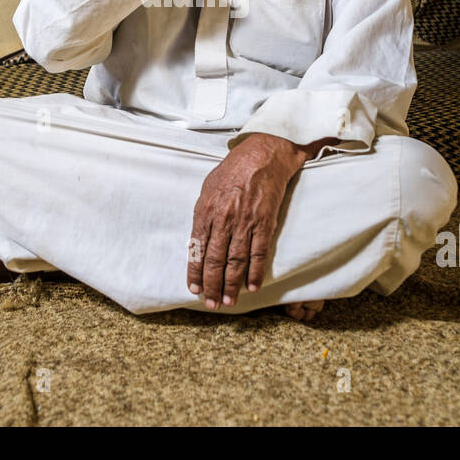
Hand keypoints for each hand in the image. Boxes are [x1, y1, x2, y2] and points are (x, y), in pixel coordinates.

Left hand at [186, 132, 308, 309]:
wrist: (262, 156)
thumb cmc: (232, 171)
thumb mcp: (207, 189)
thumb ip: (203, 215)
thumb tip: (199, 239)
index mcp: (206, 211)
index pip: (197, 249)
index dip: (195, 272)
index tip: (194, 290)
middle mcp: (223, 219)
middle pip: (215, 260)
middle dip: (212, 285)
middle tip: (212, 303)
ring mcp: (245, 222)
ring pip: (236, 261)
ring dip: (232, 284)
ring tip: (229, 301)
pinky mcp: (264, 222)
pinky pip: (259, 252)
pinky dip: (255, 272)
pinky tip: (252, 286)